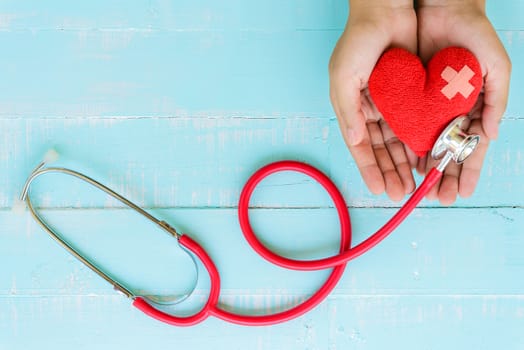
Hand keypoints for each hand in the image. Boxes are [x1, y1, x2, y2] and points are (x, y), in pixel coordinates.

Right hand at [329, 2, 417, 200]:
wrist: (385, 12)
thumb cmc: (358, 42)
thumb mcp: (343, 77)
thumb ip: (348, 111)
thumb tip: (356, 141)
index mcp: (351, 109)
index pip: (360, 146)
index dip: (368, 169)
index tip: (378, 189)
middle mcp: (370, 111)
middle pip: (380, 150)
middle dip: (388, 172)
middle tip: (398, 194)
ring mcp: (391, 105)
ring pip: (398, 142)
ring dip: (403, 164)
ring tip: (412, 185)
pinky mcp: (410, 97)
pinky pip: (414, 125)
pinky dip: (418, 143)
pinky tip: (423, 160)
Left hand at [417, 0, 510, 204]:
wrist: (443, 9)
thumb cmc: (476, 35)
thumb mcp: (496, 65)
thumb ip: (496, 100)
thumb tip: (490, 135)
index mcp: (475, 107)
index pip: (471, 147)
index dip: (468, 171)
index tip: (462, 193)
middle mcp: (452, 112)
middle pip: (448, 152)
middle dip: (445, 177)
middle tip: (439, 199)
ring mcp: (431, 106)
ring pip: (427, 144)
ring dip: (425, 168)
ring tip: (419, 189)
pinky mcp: (411, 98)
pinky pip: (408, 126)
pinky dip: (408, 146)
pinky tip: (406, 163)